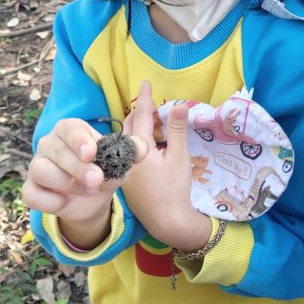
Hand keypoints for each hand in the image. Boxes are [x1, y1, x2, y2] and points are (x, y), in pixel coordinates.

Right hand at [22, 117, 147, 248]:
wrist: (92, 197)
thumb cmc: (104, 169)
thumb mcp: (120, 160)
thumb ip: (131, 152)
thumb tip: (142, 149)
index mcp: (70, 130)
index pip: (70, 128)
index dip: (79, 139)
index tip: (92, 152)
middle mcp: (50, 144)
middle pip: (57, 150)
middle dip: (78, 167)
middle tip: (97, 180)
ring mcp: (37, 166)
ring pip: (40, 170)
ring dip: (66, 183)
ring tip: (88, 190)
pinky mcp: (31, 189)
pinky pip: (31, 193)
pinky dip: (49, 201)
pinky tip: (65, 203)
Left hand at [120, 81, 212, 251]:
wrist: (166, 220)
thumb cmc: (174, 188)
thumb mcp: (179, 156)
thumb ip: (177, 129)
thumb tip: (180, 104)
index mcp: (138, 147)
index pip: (142, 115)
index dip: (145, 98)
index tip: (145, 83)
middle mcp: (125, 155)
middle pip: (131, 125)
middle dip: (142, 112)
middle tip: (152, 104)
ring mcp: (124, 168)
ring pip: (128, 139)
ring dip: (140, 127)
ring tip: (154, 122)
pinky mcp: (126, 178)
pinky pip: (127, 151)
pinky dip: (137, 142)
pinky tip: (148, 143)